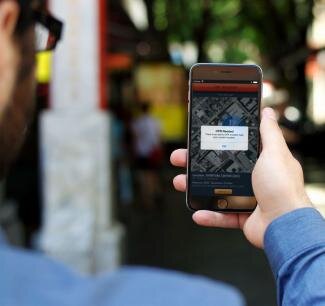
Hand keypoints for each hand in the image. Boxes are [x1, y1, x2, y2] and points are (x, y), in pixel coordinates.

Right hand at [170, 107, 311, 247]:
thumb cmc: (283, 187)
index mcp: (260, 162)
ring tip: (180, 182)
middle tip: (181, 158)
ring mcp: (247, 198)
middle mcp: (253, 179)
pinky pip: (222, 215)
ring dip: (196, 187)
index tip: (199, 139)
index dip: (214, 143)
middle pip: (219, 168)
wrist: (285, 225)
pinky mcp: (242, 216)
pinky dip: (209, 215)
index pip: (232, 148)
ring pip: (215, 191)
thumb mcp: (275, 153)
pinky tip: (197, 213)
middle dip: (196, 164)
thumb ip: (269, 133)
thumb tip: (268, 112)